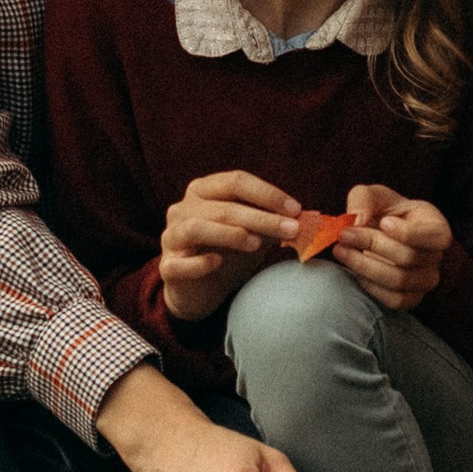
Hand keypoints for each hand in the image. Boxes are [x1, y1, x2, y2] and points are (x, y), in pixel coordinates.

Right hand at [158, 169, 299, 325]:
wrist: (201, 290)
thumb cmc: (229, 253)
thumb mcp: (254, 233)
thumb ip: (273, 222)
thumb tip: (305, 219)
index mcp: (203, 191)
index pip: (235, 181)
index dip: (267, 193)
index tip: (296, 209)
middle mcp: (183, 208)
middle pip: (222, 206)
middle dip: (260, 217)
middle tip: (290, 229)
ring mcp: (171, 237)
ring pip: (196, 228)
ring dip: (231, 234)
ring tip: (257, 244)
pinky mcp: (167, 267)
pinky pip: (179, 263)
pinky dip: (199, 262)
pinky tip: (218, 263)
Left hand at [330, 184, 449, 315]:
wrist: (382, 237)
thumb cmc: (385, 213)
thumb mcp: (374, 196)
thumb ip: (364, 198)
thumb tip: (357, 219)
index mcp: (436, 228)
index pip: (434, 237)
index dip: (408, 233)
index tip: (383, 222)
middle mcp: (437, 257)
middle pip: (408, 257)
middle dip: (372, 245)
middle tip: (345, 235)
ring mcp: (426, 281)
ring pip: (399, 280)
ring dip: (364, 266)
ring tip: (342, 251)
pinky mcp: (411, 298)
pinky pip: (393, 299)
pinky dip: (370, 285)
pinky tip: (354, 270)